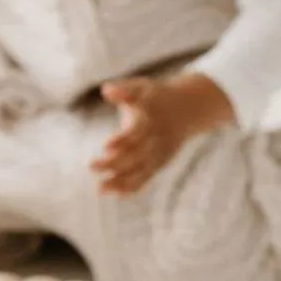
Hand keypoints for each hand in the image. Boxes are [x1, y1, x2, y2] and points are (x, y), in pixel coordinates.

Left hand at [91, 72, 235, 195]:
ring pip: (141, 170)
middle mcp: (157, 138)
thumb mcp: (142, 87)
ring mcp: (161, 152)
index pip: (137, 132)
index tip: (105, 147)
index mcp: (152, 118)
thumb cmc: (156, 96)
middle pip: (136, 154)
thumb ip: (124, 90)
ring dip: (121, 180)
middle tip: (91, 166)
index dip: (122, 140)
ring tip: (100, 189)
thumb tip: (106, 90)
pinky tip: (116, 194)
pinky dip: (133, 186)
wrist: (188, 108)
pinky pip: (147, 177)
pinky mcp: (161, 162)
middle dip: (114, 163)